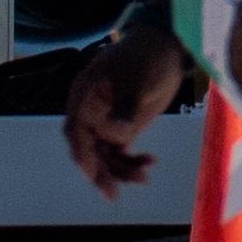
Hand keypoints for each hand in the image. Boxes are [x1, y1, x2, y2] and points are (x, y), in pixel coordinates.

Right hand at [60, 17, 199, 194]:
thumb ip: (126, 106)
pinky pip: (120, 151)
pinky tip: (149, 163)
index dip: (82, 155)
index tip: (92, 175)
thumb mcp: (138, 80)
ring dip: (120, 169)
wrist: (166, 47)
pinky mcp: (122, 126)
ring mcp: (106, 120)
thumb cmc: (147, 57)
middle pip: (88, 148)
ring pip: (105, 154)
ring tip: (143, 177)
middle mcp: (91, 112)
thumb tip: (117, 131)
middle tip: (113, 194)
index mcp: (85, 97)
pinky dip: (131, 161)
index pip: (75, 131)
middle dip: (100, 172)